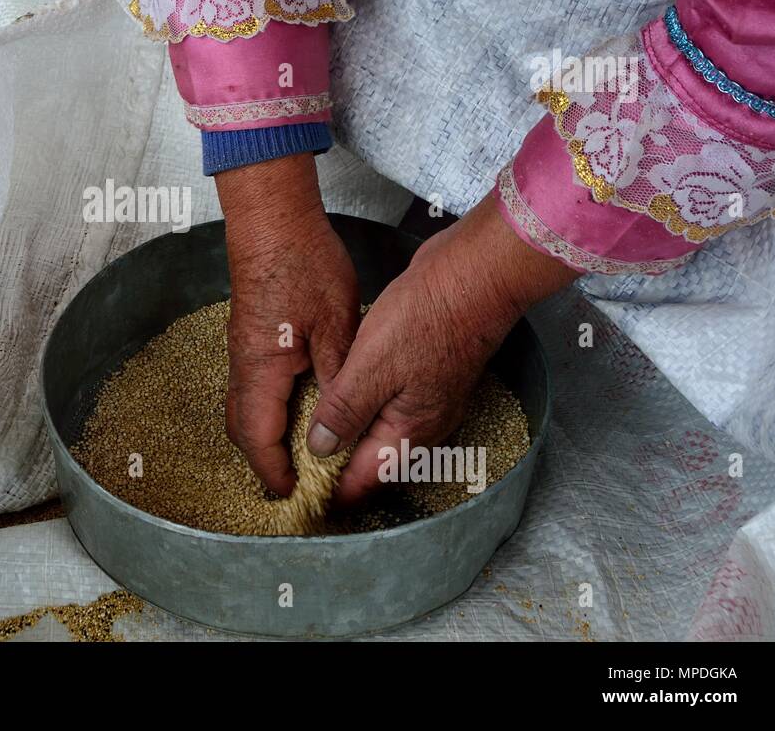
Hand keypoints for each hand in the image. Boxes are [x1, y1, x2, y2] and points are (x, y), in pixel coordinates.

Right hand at [216, 153, 359, 494]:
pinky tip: (301, 406)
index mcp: (262, 368)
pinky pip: (252, 385)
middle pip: (242, 428)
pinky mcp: (250, 335)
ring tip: (302, 452)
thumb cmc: (304, 263)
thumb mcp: (337, 325)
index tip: (294, 494)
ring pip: (244, 406)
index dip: (273, 471)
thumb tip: (333, 427)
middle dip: (265, 460)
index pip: (258, 437)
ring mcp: (242, 349)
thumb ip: (335, 379)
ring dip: (266, 434)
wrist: (273, 218)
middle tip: (297, 481)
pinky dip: (269, 408)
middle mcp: (243, 364)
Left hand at [305, 192, 577, 505]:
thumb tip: (319, 450)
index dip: (333, 492)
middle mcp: (423, 423)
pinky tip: (342, 399)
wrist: (474, 275)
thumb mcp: (371, 367)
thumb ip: (345, 412)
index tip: (300, 498)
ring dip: (351, 439)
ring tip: (313, 440)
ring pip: (382, 434)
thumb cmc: (427, 317)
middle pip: (375, 463)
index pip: (365, 480)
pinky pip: (389, 405)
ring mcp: (427, 398)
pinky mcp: (424, 372)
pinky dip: (363, 410)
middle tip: (300, 471)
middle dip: (340, 470)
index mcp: (410, 430)